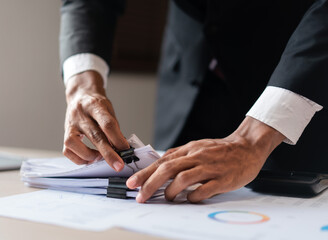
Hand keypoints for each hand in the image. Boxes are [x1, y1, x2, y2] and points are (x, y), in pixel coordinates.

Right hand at [63, 70, 129, 170]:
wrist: (80, 96)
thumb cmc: (97, 105)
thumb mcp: (109, 110)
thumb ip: (114, 128)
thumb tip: (123, 148)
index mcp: (95, 106)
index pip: (107, 123)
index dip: (118, 139)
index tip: (126, 150)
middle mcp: (80, 114)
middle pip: (95, 136)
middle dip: (108, 154)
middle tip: (118, 165)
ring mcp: (70, 124)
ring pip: (75, 144)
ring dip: (90, 156)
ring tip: (100, 158)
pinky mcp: (64, 133)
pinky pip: (68, 151)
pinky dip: (79, 158)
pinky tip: (90, 158)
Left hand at [126, 117, 284, 202]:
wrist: (247, 147)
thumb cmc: (220, 150)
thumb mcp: (197, 147)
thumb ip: (179, 155)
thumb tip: (159, 162)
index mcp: (189, 150)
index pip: (162, 161)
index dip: (145, 173)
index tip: (132, 183)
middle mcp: (196, 157)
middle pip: (168, 169)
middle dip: (150, 183)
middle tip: (141, 196)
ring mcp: (209, 167)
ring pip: (183, 178)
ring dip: (171, 191)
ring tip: (167, 198)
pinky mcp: (222, 179)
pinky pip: (204, 189)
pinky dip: (193, 196)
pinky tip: (189, 199)